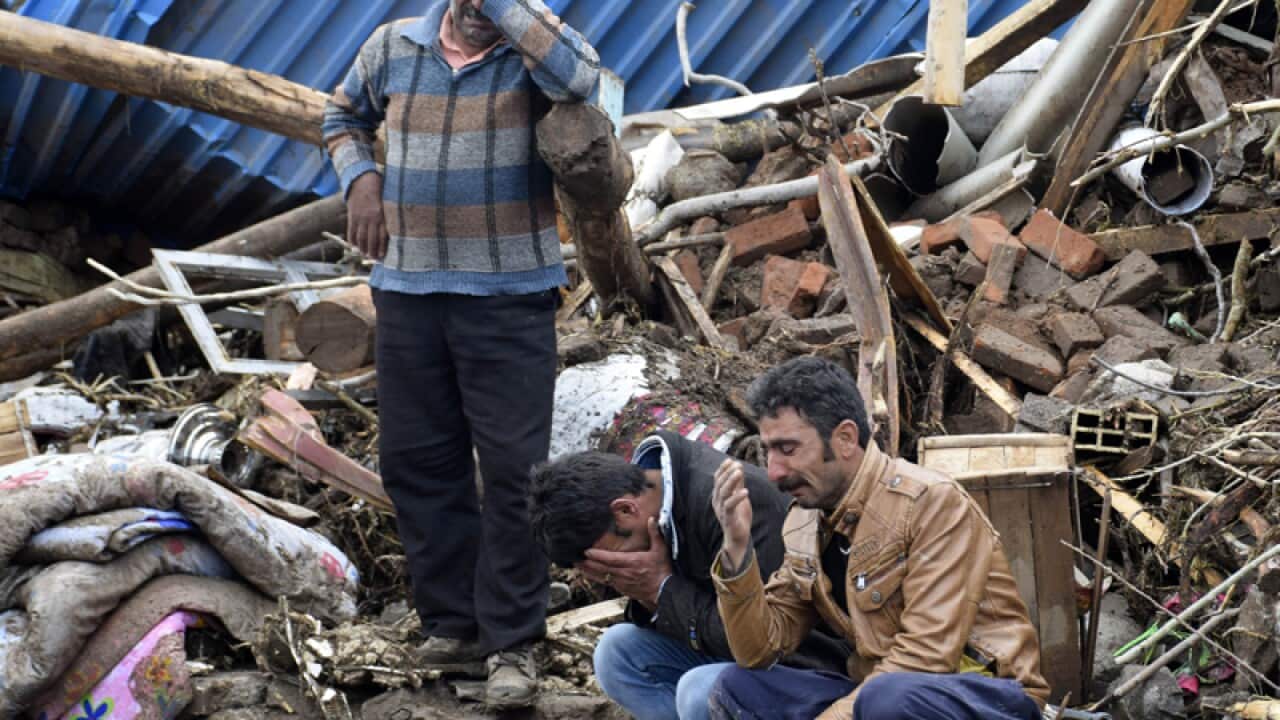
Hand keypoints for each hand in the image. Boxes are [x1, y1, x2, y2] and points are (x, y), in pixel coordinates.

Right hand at [347, 172, 387, 259]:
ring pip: (360, 238)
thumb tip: (397, 230)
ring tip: (365, 255)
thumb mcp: (388, 201)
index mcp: (381, 215)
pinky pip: (351, 231)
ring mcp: (360, 217)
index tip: (383, 257)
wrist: (362, 179)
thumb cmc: (380, 190)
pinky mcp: (351, 215)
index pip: (382, 236)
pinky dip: (352, 240)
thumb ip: (390, 215)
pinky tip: (355, 246)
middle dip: (372, 252)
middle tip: (374, 259)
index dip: (382, 248)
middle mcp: (370, 217)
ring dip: (362, 248)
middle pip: (371, 240)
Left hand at [581, 518, 672, 610]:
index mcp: (632, 562)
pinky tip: (591, 575)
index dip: (597, 555)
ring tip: (578, 566)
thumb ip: (655, 534)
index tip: (586, 551)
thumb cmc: (662, 571)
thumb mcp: (660, 550)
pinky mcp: (622, 589)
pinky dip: (597, 578)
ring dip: (589, 571)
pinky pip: (606, 583)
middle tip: (575, 559)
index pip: (611, 559)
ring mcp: (622, 583)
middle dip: (587, 564)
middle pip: (601, 568)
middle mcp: (624, 573)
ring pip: (602, 577)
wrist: (664, 591)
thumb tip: (652, 519)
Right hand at [712, 459, 752, 573]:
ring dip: (731, 481)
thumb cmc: (739, 516)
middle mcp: (717, 501)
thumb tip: (739, 468)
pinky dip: (737, 497)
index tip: (731, 460)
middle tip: (737, 465)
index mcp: (718, 496)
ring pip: (723, 492)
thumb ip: (738, 484)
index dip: (723, 469)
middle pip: (719, 484)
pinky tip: (746, 491)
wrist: (739, 537)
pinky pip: (730, 506)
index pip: (717, 479)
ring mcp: (721, 510)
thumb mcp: (739, 497)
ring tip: (739, 472)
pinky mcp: (728, 518)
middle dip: (728, 473)